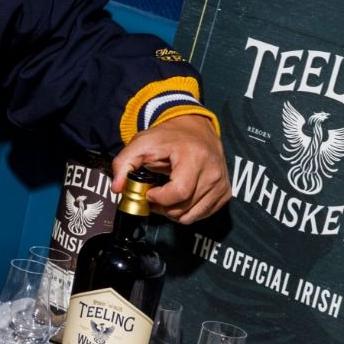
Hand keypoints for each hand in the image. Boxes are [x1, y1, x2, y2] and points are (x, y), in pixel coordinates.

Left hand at [113, 115, 229, 223]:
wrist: (196, 128)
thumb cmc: (168, 137)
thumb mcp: (142, 143)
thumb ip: (124, 163)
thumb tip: (117, 188)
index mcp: (194, 157)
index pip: (178, 193)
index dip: (159, 198)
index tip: (150, 192)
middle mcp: (212, 172)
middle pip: (183, 208)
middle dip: (163, 207)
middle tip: (155, 195)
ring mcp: (221, 183)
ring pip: (192, 216)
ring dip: (175, 211)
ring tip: (167, 196)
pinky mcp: (225, 191)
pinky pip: (203, 214)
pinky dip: (188, 211)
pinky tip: (181, 197)